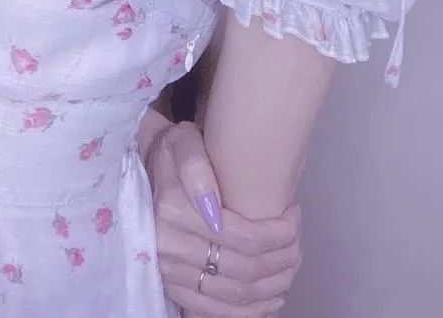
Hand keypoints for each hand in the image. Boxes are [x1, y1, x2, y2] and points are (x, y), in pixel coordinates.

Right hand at [143, 116, 301, 315]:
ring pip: (236, 294)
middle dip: (282, 259)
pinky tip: (272, 297)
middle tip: (297, 241)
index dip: (279, 234)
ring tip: (291, 265)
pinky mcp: (173, 290)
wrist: (144, 170)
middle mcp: (169, 247)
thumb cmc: (172, 153)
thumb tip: (214, 209)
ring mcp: (170, 273)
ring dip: (273, 286)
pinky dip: (250, 311)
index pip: (243, 237)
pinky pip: (216, 311)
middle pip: (244, 269)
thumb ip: (195, 165)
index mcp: (173, 210)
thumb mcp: (182, 140)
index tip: (293, 216)